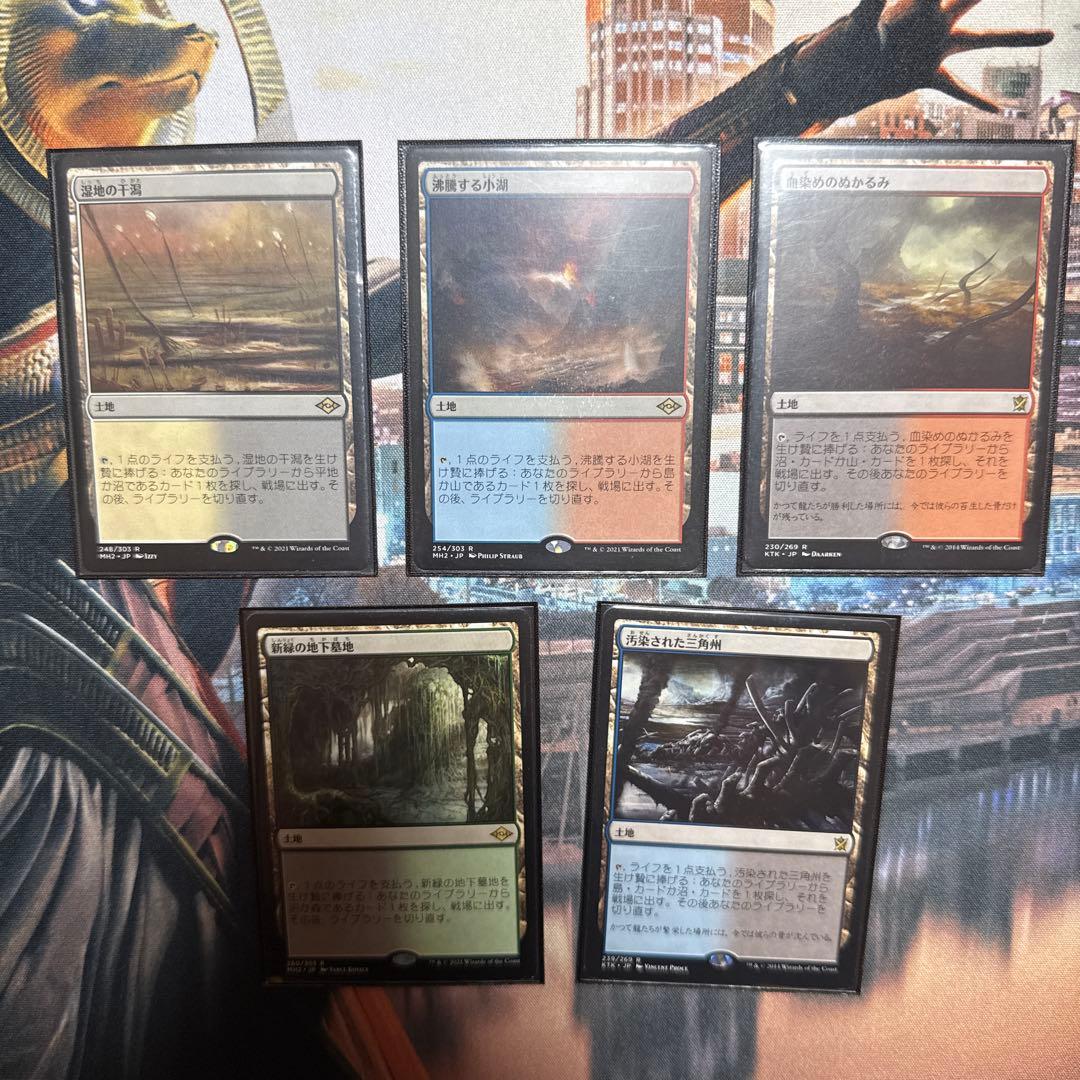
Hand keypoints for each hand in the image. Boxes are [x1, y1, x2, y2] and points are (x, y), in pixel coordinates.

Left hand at [789, 0, 1052, 118]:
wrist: (835, 72)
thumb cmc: (845, 43)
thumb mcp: (858, 23)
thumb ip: (872, 1)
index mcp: (922, 5)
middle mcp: (935, 22)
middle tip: (1042, 7)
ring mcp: (935, 47)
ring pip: (982, 40)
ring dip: (1015, 38)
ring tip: (1050, 35)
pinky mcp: (927, 74)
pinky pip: (957, 88)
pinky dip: (976, 98)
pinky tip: (998, 109)